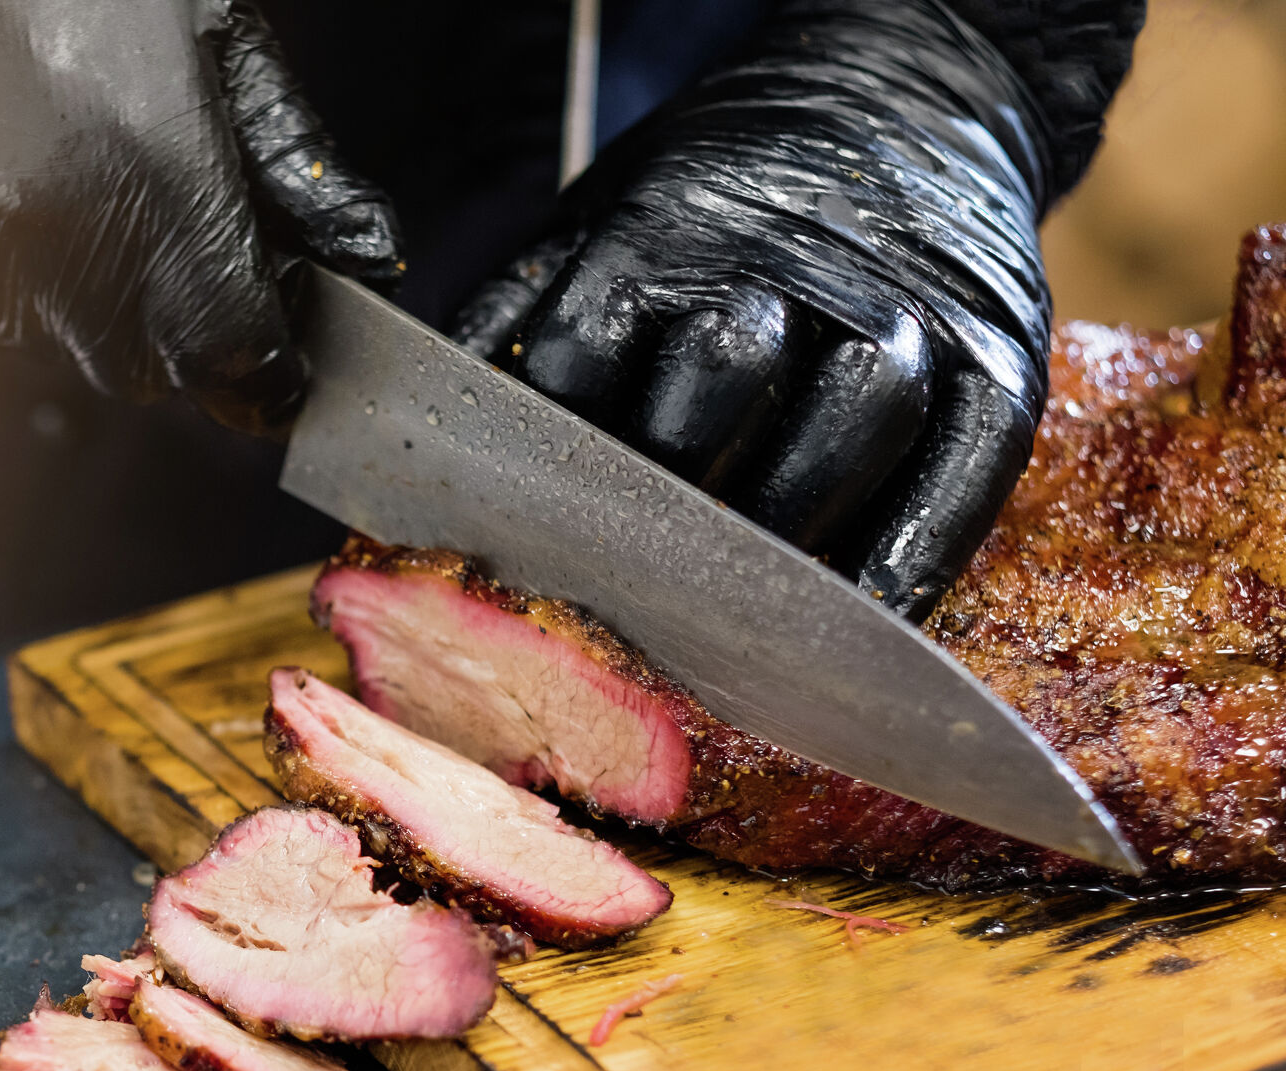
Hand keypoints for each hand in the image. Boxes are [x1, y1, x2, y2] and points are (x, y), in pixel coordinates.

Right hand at [0, 0, 401, 435]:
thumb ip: (296, 160)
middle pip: (146, 368)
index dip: (262, 371)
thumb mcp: (215, 32)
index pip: (234, 360)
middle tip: (145, 216)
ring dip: (75, 294)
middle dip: (167, 319)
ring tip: (55, 172)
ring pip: (55, 345)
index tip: (270, 361)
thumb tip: (367, 256)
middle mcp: (57, 239)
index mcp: (157, 179)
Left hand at [454, 0, 1063, 617]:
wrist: (906, 96)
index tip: (531, 546)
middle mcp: (792, 261)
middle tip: (634, 596)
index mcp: (667, 231)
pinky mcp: (1003, 355)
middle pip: (715, 394)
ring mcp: (908, 307)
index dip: (550, 466)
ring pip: (847, 424)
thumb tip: (420, 414)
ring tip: (743, 622)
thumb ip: (518, 311)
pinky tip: (867, 617)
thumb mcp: (601, 216)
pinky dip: (917, 553)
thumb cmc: (724, 194)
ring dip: (788, 535)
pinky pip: (967, 468)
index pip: (587, 361)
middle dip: (660, 507)